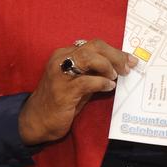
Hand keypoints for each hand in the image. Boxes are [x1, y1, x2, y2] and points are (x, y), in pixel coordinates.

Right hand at [19, 40, 136, 145]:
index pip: (94, 45)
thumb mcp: (78, 82)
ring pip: (89, 58)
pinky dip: (101, 83)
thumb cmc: (59, 102)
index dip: (115, 51)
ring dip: (108, 66)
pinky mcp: (63, 91)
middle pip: (94, 46)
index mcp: (65, 54)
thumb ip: (93, 73)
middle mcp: (61, 60)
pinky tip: (109, 87)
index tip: (130, 60)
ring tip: (115, 77)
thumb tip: (118, 68)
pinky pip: (87, 81)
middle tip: (127, 67)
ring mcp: (61, 74)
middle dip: (115, 55)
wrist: (36, 121)